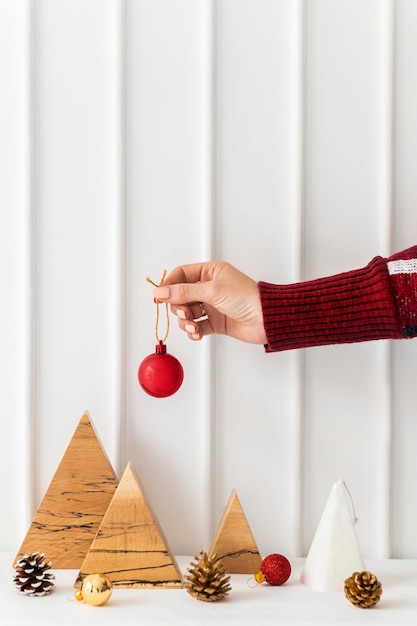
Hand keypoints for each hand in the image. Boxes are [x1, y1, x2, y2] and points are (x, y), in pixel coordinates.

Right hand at [152, 261, 266, 344]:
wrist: (266, 319)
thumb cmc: (246, 298)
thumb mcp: (211, 291)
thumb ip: (183, 292)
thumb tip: (160, 292)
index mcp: (210, 272)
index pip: (181, 274)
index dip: (168, 285)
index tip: (158, 297)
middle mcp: (210, 287)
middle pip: (181, 296)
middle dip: (178, 306)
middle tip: (183, 313)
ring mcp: (212, 305)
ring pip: (187, 312)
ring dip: (186, 321)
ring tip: (193, 326)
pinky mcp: (216, 322)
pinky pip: (197, 326)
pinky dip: (194, 331)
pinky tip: (198, 333)